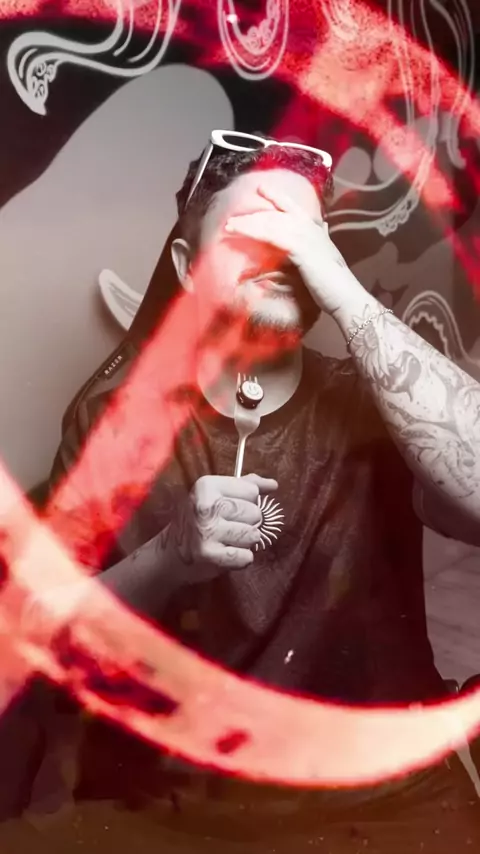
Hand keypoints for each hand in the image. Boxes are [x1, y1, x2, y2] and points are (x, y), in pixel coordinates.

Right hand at [175, 473, 277, 578]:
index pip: (252, 491)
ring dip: (245, 542)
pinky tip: (225, 555)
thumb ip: (244, 486)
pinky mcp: (210, 555)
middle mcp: (205, 506)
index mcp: (206, 485)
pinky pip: (246, 557)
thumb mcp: (214, 495)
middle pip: (255, 513)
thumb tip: (273, 485)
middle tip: (226, 528)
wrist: (170, 554)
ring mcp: (207, 531)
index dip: (247, 502)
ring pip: (253, 535)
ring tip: (226, 541)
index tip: (228, 509)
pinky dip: (241, 559)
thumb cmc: (197, 520)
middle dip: (247, 523)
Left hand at [224, 184, 360, 316]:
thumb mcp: (327, 255)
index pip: (293, 207)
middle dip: (253, 216)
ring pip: (270, 223)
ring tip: (229, 226)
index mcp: (316, 228)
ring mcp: (305, 235)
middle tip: (233, 218)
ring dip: (248, 224)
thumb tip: (323, 227)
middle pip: (276, 214)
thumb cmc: (334, 282)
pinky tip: (240, 232)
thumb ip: (322, 239)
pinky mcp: (299, 248)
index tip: (261, 188)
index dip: (277, 196)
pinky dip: (253, 232)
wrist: (345, 295)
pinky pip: (270, 235)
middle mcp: (310, 227)